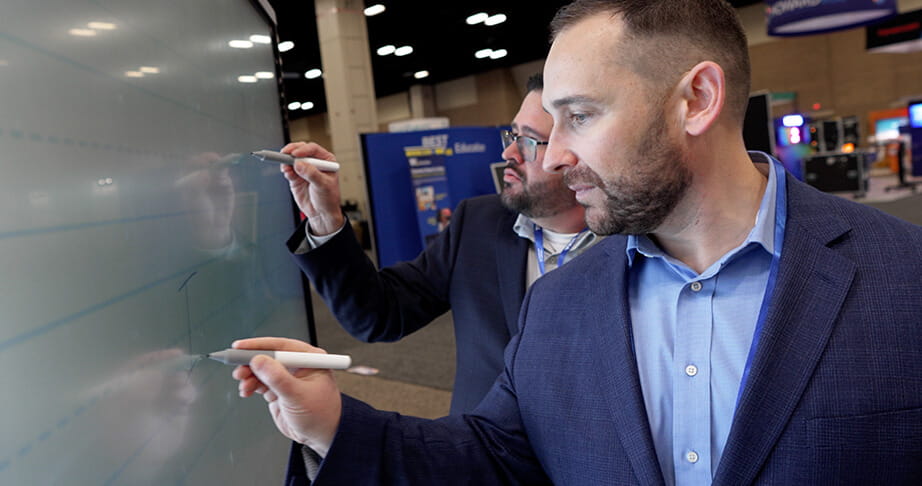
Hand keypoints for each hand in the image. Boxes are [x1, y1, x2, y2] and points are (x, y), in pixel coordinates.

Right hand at [232, 337, 341, 454]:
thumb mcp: (297, 396)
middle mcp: (298, 365)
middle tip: (238, 370)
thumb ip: (277, 378)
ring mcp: (288, 377)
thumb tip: (258, 360)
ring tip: (244, 385)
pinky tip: (247, 391)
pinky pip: (260, 382)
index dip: (259, 345)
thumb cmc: (320, 415)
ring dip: (249, 376)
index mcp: (310, 359)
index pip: (281, 346)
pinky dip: (251, 385)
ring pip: (262, 370)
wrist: (321, 437)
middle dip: (250, 363)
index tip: (240, 347)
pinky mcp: (279, 390)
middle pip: (268, 356)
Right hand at [280, 142, 343, 235]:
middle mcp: (314, 162)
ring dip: (286, 160)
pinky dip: (285, 170)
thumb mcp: (323, 186)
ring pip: (292, 159)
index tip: (295, 154)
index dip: (303, 149)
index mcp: (326, 160)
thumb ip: (312, 174)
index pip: (313, 149)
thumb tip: (299, 164)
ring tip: (285, 167)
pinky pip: (288, 170)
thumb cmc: (328, 199)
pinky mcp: (296, 177)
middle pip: (301, 150)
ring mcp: (304, 169)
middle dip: (292, 151)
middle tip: (284, 154)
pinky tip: (286, 172)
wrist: (321, 213)